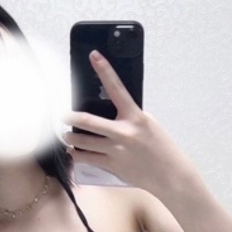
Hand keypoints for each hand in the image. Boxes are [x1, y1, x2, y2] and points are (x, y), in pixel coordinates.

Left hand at [61, 50, 196, 192]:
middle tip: (62, 116)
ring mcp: (116, 150)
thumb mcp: (148, 124)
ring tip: (67, 136)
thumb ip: (129, 116)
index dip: (104, 70)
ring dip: (70, 138)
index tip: (94, 56)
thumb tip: (108, 110)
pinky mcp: (111, 166)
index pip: (117, 88)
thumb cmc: (160, 148)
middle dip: (70, 118)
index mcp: (135, 117)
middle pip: (88, 122)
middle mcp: (123, 132)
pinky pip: (86, 159)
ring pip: (82, 143)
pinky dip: (77, 155)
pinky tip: (75, 152)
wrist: (169, 175)